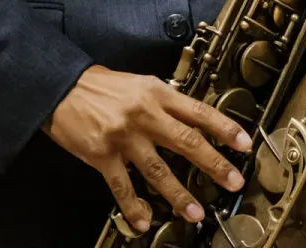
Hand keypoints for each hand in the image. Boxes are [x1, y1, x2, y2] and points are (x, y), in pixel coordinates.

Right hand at [43, 66, 251, 231]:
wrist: (61, 88)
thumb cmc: (102, 86)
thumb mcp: (141, 84)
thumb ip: (166, 101)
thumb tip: (193, 119)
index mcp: (157, 94)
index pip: (199, 112)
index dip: (225, 128)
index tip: (244, 144)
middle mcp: (145, 115)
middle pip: (187, 142)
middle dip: (214, 164)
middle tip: (233, 181)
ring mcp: (124, 137)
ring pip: (158, 170)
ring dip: (179, 195)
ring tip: (195, 213)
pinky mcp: (102, 155)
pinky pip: (122, 187)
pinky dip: (134, 207)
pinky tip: (144, 221)